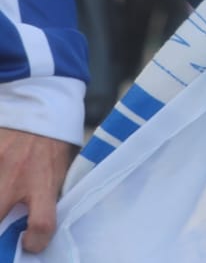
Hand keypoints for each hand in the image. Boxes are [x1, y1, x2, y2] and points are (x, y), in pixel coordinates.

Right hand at [0, 128, 73, 251]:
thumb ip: (50, 190)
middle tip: (4, 225)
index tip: (31, 243)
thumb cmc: (54, 137)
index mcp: (44, 180)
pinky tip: (0, 175)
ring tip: (3, 200)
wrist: (38, 101)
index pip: (42, 222)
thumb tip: (40, 219)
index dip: (36, 240)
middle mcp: (17, 176)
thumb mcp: (60, 165)